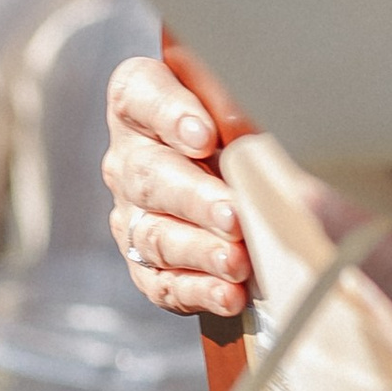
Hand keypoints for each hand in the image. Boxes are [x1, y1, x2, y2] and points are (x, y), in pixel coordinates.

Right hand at [104, 52, 248, 318]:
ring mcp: (131, 213)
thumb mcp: (249, 99)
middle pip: (150, 175)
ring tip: (238, 262)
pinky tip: (230, 294)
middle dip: (196, 198)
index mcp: (141, 98)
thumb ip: (247, 108)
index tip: (206, 135)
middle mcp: (129, 155)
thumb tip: (262, 139)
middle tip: (234, 215)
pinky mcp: (144, 264)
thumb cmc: (250, 118)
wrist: (249, 172)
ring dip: (199, 251)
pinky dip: (200, 290)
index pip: (141, 96)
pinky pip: (163, 283)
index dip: (171, 115)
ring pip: (155, 234)